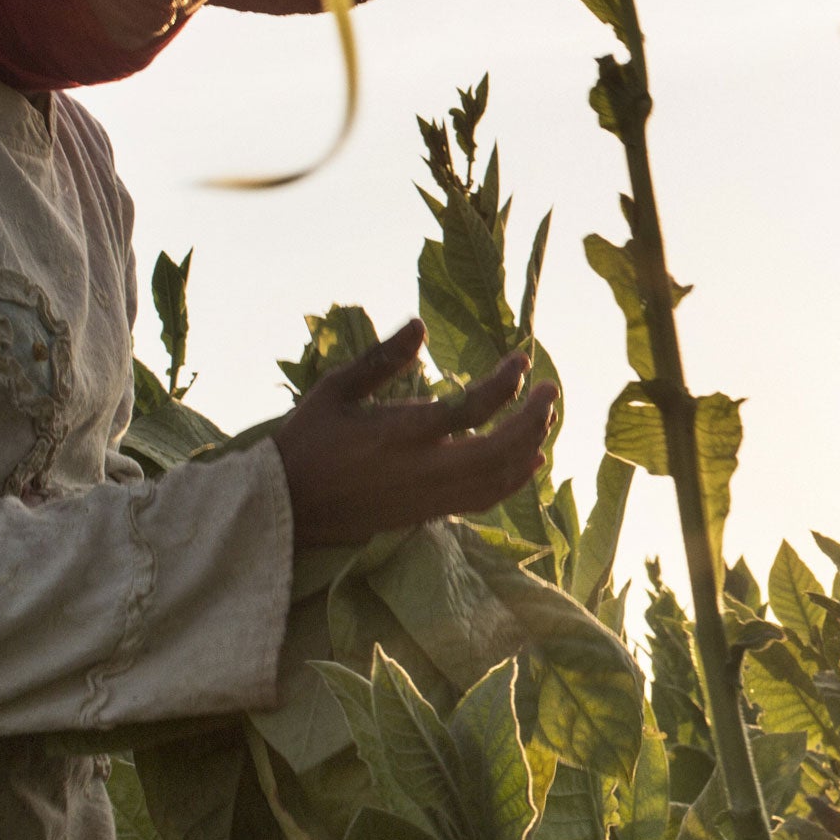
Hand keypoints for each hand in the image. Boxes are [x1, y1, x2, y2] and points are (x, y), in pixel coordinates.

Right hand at [272, 319, 555, 549]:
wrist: (287, 506)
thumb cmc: (309, 438)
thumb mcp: (337, 389)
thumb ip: (382, 359)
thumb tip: (421, 326)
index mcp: (400, 433)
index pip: (472, 408)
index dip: (506, 382)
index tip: (523, 359)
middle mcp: (422, 469)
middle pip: (499, 450)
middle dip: (534, 419)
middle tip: (551, 390)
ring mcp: (429, 496)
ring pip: (497, 479)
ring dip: (529, 446)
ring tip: (546, 416)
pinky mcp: (428, 513)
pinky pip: (483, 500)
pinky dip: (513, 480)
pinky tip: (530, 460)